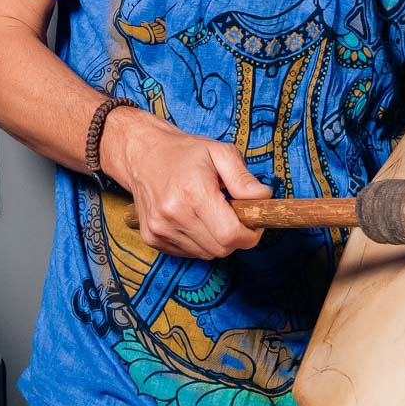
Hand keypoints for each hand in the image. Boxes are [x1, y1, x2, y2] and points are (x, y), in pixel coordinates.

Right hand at [105, 106, 270, 258]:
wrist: (141, 153)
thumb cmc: (184, 152)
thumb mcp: (220, 152)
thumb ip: (244, 177)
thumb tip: (263, 199)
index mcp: (193, 192)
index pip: (231, 235)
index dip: (250, 234)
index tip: (252, 221)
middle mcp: (173, 214)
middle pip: (221, 249)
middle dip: (235, 236)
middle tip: (232, 214)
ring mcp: (159, 229)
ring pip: (206, 253)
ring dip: (215, 239)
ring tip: (209, 212)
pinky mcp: (151, 238)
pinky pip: (188, 253)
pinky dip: (198, 241)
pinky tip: (193, 219)